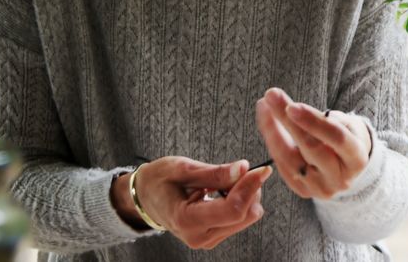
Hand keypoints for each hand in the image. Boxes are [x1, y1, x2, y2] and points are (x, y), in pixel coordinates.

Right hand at [111, 156, 271, 249]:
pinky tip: (222, 191)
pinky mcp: (214, 237)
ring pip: (247, 217)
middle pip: (244, 215)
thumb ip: (214, 173)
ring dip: (245, 195)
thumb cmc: (160, 179)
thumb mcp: (183, 169)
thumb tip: (243, 168)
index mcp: (186, 220)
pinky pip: (240, 219)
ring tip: (223, 181)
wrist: (146, 197)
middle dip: (248, 189)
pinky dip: (239, 201)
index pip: (232, 210)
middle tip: (236, 170)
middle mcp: (199, 237)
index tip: (261, 169)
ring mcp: (207, 240)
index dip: (250, 188)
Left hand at [255, 87, 372, 199]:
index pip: (336, 138)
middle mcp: (340, 179)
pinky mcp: (304, 191)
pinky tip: (267, 122)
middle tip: (271, 96)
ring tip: (264, 105)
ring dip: (272, 130)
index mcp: (357, 159)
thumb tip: (293, 110)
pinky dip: (272, 142)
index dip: (313, 121)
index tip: (292, 106)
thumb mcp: (347, 123)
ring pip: (290, 159)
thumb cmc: (347, 135)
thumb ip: (326, 119)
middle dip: (287, 121)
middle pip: (311, 148)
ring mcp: (321, 188)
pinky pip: (282, 165)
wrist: (348, 165)